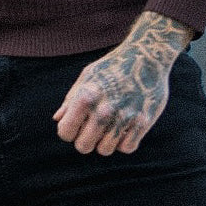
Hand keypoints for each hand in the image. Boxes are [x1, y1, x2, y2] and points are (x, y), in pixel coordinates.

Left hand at [52, 12, 191, 155]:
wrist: (148, 55)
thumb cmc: (113, 66)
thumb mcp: (87, 76)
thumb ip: (71, 99)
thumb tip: (58, 120)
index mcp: (86, 96)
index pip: (65, 132)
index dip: (68, 131)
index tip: (77, 124)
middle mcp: (104, 109)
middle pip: (83, 146)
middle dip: (85, 140)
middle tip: (92, 130)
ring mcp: (124, 117)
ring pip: (105, 150)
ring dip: (105, 142)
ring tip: (109, 127)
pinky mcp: (143, 122)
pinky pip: (127, 148)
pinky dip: (124, 142)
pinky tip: (125, 129)